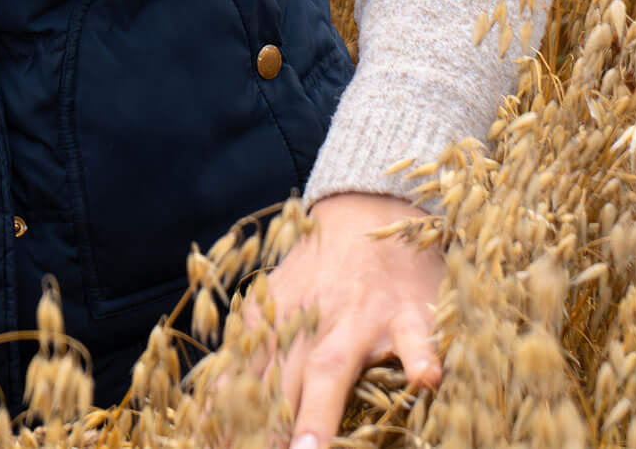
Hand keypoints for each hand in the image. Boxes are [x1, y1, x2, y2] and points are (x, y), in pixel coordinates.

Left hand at [220, 191, 444, 448]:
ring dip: (319, 410)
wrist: (368, 210)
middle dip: (265, 427)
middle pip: (280, 381)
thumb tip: (209, 401)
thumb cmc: (319, 269)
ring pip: (334, 366)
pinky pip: (416, 337)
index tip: (212, 443)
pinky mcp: (407, 313)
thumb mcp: (274, 301)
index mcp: (270, 321)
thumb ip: (250, 349)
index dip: (227, 415)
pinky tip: (426, 380)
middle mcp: (307, 322)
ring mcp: (358, 318)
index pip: (241, 377)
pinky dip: (420, 357)